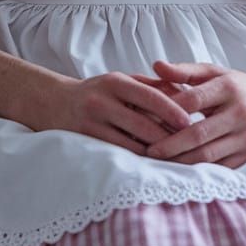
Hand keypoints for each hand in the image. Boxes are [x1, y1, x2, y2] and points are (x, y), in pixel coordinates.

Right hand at [49, 72, 193, 155]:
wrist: (55, 103)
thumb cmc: (98, 92)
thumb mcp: (121, 81)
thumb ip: (150, 86)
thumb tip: (184, 94)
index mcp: (115, 82)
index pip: (150, 97)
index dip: (172, 111)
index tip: (190, 122)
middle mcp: (102, 100)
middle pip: (143, 124)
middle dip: (168, 137)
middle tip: (189, 147)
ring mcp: (91, 123)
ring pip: (131, 144)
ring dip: (155, 153)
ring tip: (175, 158)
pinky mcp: (85, 141)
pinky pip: (118, 154)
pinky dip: (137, 160)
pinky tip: (151, 163)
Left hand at [143, 61, 245, 168]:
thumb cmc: (243, 86)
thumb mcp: (218, 72)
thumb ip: (186, 71)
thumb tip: (155, 65)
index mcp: (228, 87)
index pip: (193, 100)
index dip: (169, 110)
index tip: (147, 117)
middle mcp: (239, 112)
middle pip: (198, 133)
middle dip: (170, 145)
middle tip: (147, 151)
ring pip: (209, 155)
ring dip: (182, 161)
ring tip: (160, 164)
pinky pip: (222, 167)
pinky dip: (201, 170)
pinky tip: (183, 170)